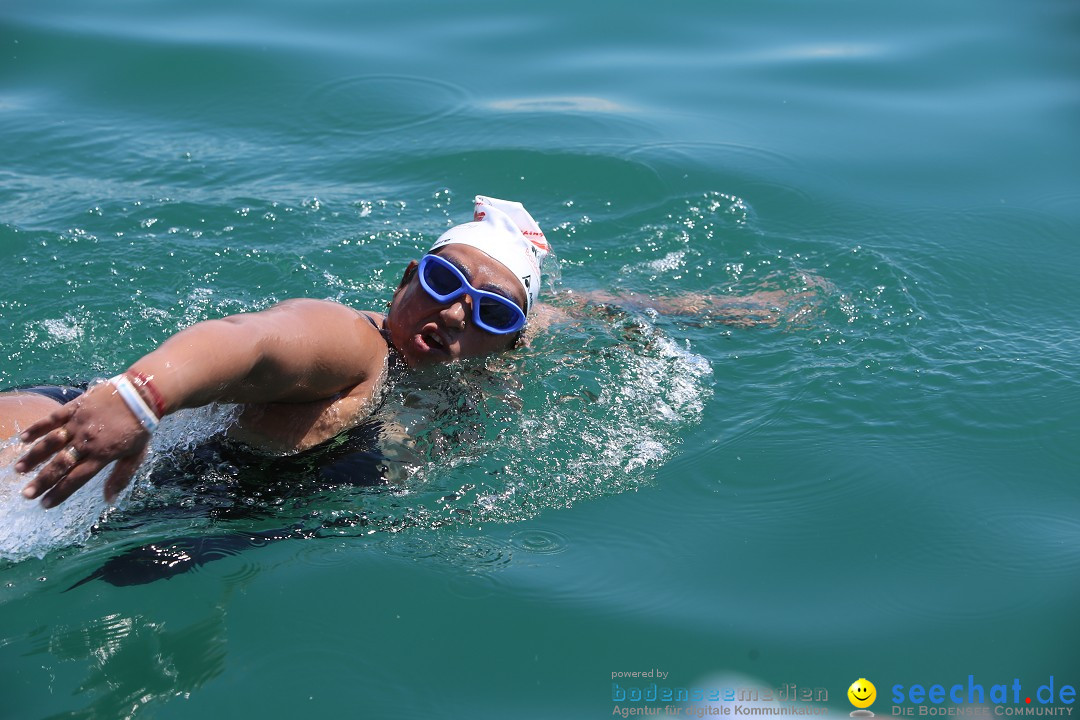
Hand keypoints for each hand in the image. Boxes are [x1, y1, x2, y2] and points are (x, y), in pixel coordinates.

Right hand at [15, 382, 150, 507]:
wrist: (143, 394)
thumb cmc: (141, 427)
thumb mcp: (136, 455)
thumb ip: (121, 477)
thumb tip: (110, 500)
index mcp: (102, 455)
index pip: (76, 479)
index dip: (60, 492)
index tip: (45, 504)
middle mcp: (87, 441)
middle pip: (60, 465)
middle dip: (42, 481)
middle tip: (26, 494)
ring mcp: (79, 424)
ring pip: (51, 443)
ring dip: (34, 457)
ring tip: (19, 470)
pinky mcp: (75, 407)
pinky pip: (52, 419)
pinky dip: (37, 428)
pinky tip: (23, 439)